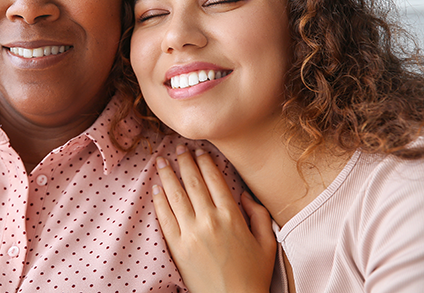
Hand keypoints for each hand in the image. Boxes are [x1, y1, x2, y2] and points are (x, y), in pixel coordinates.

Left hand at [153, 145, 275, 292]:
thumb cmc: (252, 275)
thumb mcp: (267, 243)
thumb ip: (258, 214)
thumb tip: (243, 195)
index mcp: (232, 216)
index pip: (214, 179)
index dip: (205, 162)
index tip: (199, 151)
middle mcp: (209, 220)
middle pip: (193, 182)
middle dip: (184, 161)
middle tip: (178, 148)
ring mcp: (191, 233)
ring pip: (175, 195)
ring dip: (167, 175)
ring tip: (161, 161)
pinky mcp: (177, 246)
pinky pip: (165, 217)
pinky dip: (159, 200)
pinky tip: (156, 188)